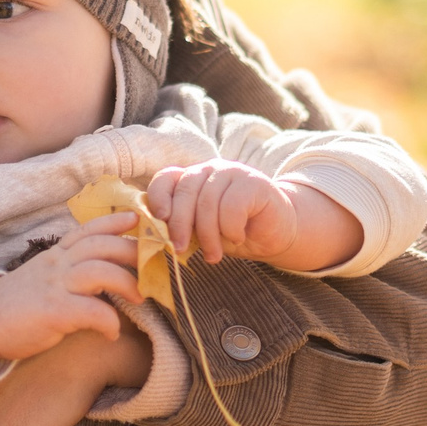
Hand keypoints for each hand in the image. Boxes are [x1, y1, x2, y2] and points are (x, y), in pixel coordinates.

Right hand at [0, 214, 143, 369]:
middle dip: (132, 251)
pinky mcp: (53, 312)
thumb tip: (99, 278)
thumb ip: (67, 272)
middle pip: (101, 246)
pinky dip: (109, 322)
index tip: (136, 218)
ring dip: (127, 283)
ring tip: (141, 298)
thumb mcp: (42, 278)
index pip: (88, 230)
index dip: (113, 222)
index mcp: (55, 255)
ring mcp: (54, 286)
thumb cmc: (15, 306)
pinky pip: (91, 311)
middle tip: (153, 265)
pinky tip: (112, 333)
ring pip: (100, 272)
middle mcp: (57, 265)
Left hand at [145, 161, 363, 273]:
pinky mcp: (255, 182)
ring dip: (208, 236)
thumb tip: (152, 235)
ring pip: (208, 203)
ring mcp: (233, 172)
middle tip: (179, 250)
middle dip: (179, 225)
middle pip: (185, 192)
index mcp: (192, 178)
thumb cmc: (233, 231)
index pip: (166, 178)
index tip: (159, 221)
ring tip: (213, 255)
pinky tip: (238, 237)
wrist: (275, 233)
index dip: (158, 198)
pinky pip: (232, 207)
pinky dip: (231, 229)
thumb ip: (181, 225)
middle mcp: (210, 170)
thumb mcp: (201, 230)